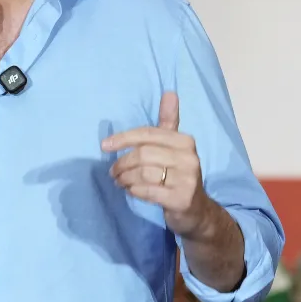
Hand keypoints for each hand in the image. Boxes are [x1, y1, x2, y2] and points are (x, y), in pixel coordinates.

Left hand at [102, 92, 212, 237]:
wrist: (196, 209)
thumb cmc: (178, 173)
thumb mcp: (174, 146)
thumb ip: (169, 121)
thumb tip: (169, 92)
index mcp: (184, 141)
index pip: (147, 134)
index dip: (123, 138)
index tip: (104, 146)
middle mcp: (189, 158)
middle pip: (143, 154)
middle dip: (122, 163)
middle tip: (113, 172)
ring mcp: (187, 179)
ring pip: (143, 173)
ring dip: (125, 178)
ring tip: (120, 181)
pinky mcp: (181, 198)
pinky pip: (148, 191)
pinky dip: (134, 190)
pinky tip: (131, 190)